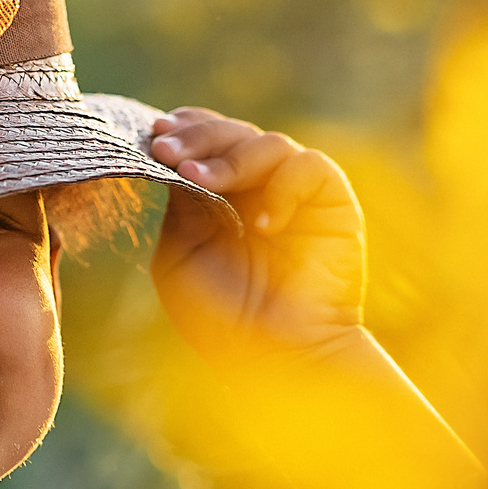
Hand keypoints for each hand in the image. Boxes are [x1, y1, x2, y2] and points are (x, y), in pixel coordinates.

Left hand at [149, 108, 365, 361]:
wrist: (277, 359)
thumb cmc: (222, 318)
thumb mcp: (181, 257)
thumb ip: (179, 206)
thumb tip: (173, 157)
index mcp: (220, 195)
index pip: (205, 141)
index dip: (184, 129)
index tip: (154, 134)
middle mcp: (258, 186)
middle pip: (232, 133)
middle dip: (196, 136)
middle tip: (167, 149)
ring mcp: (296, 192)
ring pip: (268, 142)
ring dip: (230, 157)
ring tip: (199, 179)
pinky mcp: (332, 204)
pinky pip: (310, 168)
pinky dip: (283, 186)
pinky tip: (261, 225)